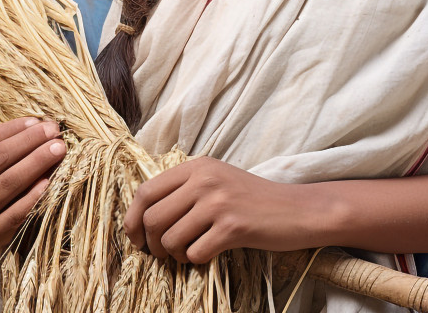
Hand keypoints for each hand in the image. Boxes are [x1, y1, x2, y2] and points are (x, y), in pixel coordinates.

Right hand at [0, 117, 66, 252]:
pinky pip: (14, 213)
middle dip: (31, 142)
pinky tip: (48, 181)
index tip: (40, 121)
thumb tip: (10, 99)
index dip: (15, 129)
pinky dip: (33, 196)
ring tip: (59, 149)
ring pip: (8, 183)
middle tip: (55, 131)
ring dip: (37, 162)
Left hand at [123, 156, 324, 263]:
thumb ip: (185, 188)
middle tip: (163, 253)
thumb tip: (144, 214)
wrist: (295, 210)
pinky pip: (194, 253)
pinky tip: (209, 253)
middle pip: (152, 218)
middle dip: (151, 244)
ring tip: (189, 252)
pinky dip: (196, 261)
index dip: (132, 219)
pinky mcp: (232, 226)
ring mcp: (218, 202)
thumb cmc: (252, 199)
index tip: (136, 238)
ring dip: (175, 255)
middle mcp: (205, 179)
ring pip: (170, 239)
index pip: (146, 191)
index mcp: (197, 166)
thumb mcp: (217, 180)